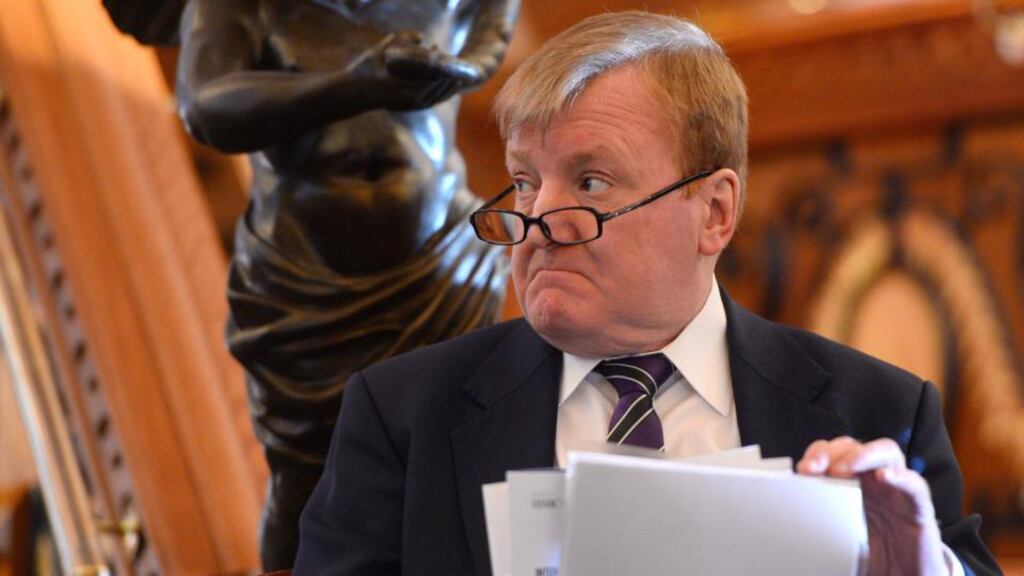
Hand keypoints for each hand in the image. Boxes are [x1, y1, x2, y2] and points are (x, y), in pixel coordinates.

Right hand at [349, 31, 466, 110]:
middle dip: (448, 80)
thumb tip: (421, 37)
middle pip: (436, 91)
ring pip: (434, 99)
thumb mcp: (380, 51)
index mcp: (404, 88)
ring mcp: (409, 106)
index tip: (446, 58)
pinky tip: (445, 88)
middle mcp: (408, 100)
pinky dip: (439, 96)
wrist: (355, 93)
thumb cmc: (365, 70)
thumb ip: (401, 40)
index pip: (430, 80)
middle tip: (457, 68)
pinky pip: (429, 103)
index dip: (441, 70)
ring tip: (456, 80)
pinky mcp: (408, 108)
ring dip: (446, 89)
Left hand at [797, 437, 949, 575]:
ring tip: (843, 468)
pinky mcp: (920, 508)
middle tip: (817, 467)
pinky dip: (901, 477)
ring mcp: (898, 490)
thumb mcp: (837, 534)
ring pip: (886, 452)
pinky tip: (885, 477)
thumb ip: (817, 519)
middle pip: (855, 446)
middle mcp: (875, 480)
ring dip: (862, 455)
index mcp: (853, 483)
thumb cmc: (872, 554)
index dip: (818, 455)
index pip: (834, 454)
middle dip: (833, 452)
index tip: (802, 470)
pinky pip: (915, 485)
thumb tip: (784, 518)